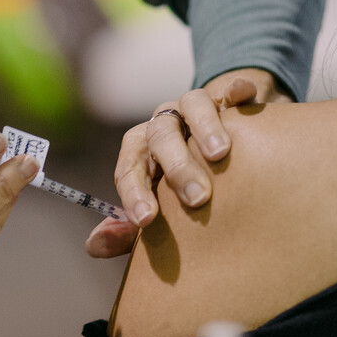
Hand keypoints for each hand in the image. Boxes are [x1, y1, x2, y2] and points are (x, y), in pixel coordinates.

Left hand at [86, 68, 289, 258]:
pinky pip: (235, 89)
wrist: (225, 145)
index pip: (129, 167)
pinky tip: (243, 99)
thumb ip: (127, 232)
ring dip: (204, 126)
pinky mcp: (233, 99)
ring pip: (192, 103)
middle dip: (175, 166)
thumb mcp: (159, 207)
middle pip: (159, 135)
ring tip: (220, 153)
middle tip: (197, 198)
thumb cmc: (182, 185)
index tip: (145, 219)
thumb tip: (93, 247)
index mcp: (143, 151)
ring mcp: (199, 108)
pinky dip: (238, 91)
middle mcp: (166, 125)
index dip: (133, 192)